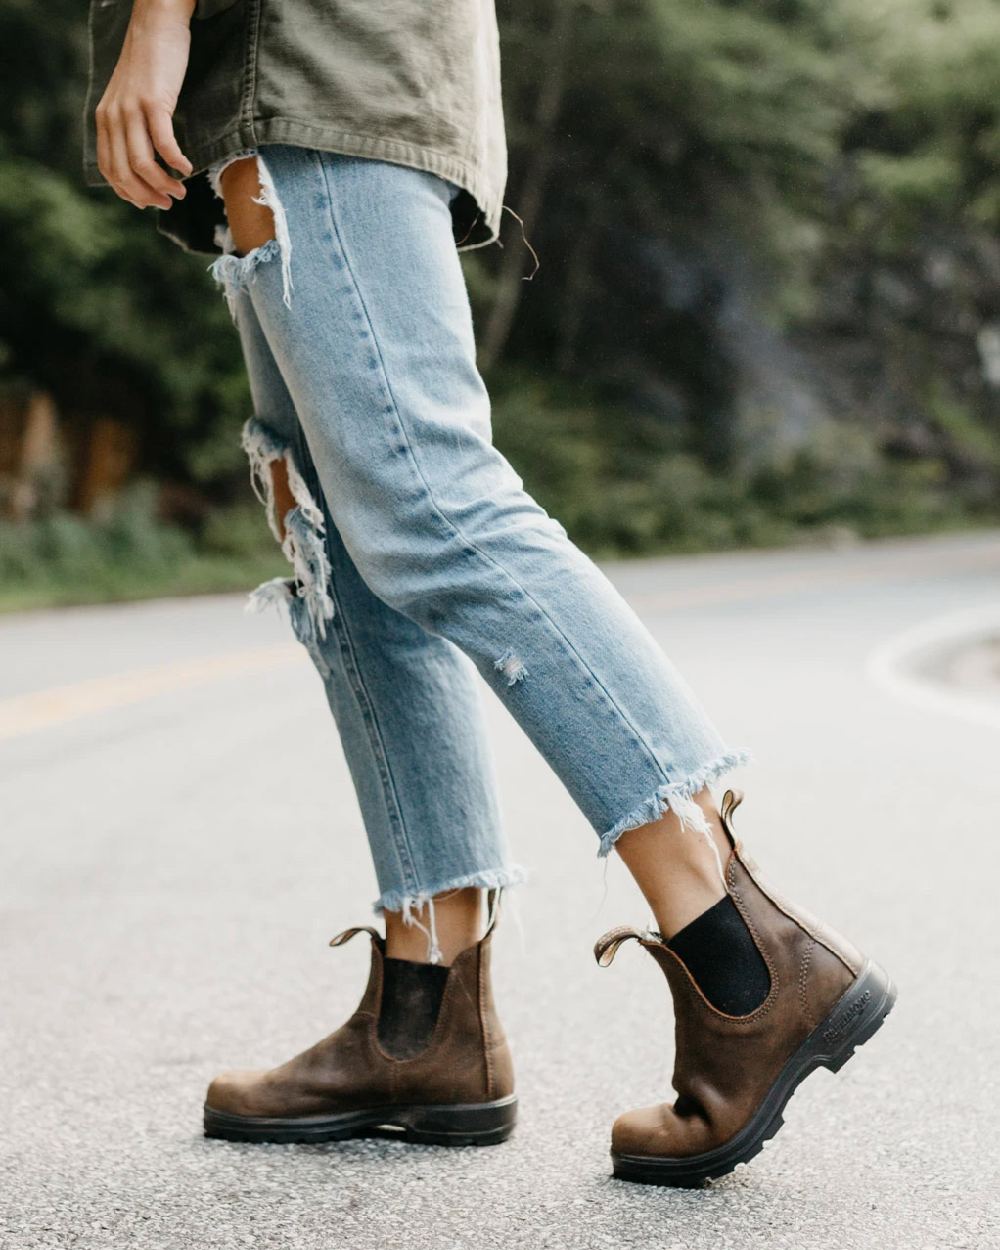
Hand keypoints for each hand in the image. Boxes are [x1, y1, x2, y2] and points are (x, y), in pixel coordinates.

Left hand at [95, 0, 196, 208]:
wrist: (156, 23)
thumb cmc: (150, 64)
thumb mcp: (131, 98)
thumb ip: (131, 127)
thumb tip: (144, 162)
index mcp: (105, 119)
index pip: (109, 169)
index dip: (129, 193)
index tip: (149, 202)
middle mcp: (114, 116)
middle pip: (124, 173)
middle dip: (147, 196)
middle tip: (168, 203)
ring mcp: (132, 109)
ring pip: (142, 164)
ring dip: (163, 185)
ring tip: (180, 192)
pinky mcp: (154, 101)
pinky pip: (163, 143)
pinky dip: (176, 163)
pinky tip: (187, 168)